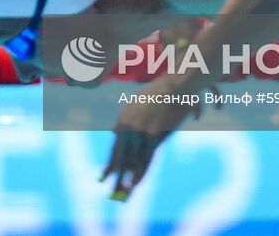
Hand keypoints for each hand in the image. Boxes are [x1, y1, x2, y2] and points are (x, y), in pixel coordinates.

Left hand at [101, 77, 218, 200]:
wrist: (174, 86)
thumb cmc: (160, 94)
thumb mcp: (137, 104)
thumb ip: (126, 119)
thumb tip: (113, 131)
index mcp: (123, 118)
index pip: (115, 146)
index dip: (111, 162)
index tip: (104, 176)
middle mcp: (128, 125)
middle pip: (120, 154)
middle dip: (114, 173)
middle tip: (106, 187)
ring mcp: (140, 131)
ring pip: (131, 159)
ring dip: (125, 177)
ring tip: (120, 192)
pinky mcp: (153, 135)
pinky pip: (145, 158)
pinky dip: (139, 172)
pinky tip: (134, 183)